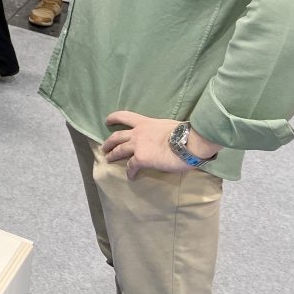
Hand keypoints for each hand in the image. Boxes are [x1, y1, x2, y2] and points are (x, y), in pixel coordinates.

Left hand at [101, 111, 220, 179]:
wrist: (189, 142)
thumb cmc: (185, 133)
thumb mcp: (168, 125)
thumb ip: (159, 130)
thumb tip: (163, 137)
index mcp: (145, 123)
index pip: (125, 116)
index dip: (114, 118)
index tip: (107, 120)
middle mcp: (138, 133)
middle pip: (117, 136)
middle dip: (109, 142)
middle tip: (104, 147)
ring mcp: (138, 146)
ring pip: (119, 150)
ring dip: (112, 155)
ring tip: (108, 159)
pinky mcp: (141, 159)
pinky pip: (131, 166)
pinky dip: (130, 172)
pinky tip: (131, 176)